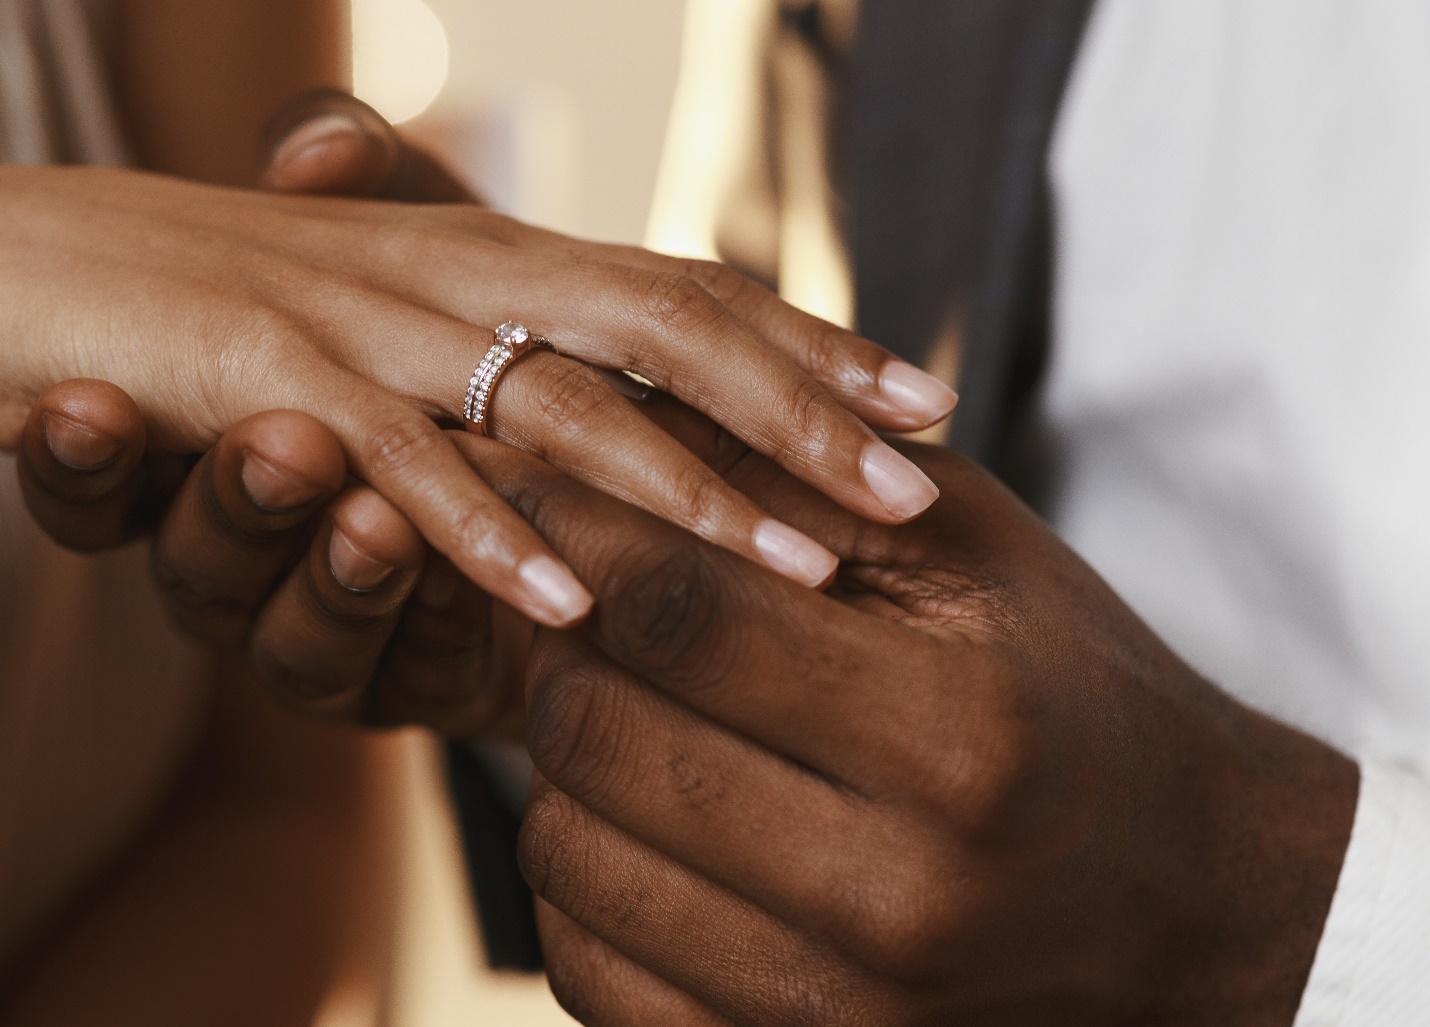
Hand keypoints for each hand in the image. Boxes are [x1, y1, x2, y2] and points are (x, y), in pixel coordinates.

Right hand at [0, 97, 953, 630]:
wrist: (65, 255)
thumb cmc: (260, 295)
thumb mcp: (425, 311)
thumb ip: (529, 338)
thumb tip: (641, 388)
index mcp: (508, 254)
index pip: (691, 296)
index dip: (815, 347)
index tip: (927, 406)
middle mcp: (464, 275)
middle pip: (668, 339)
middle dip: (800, 420)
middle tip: (915, 495)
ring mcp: (379, 330)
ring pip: (562, 410)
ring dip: (687, 495)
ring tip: (800, 570)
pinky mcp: (276, 391)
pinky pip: (403, 473)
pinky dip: (490, 537)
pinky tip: (573, 606)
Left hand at [457, 424, 1357, 1025]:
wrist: (1178, 894)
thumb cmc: (1070, 694)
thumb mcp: (980, 557)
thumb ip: (807, 486)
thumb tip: (613, 436)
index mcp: (958, 738)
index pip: (687, 615)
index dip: (584, 535)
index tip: (543, 489)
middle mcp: (896, 897)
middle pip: (601, 738)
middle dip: (567, 645)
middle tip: (592, 601)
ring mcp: (837, 1013)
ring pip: (570, 857)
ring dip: (565, 761)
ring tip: (632, 707)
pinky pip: (588, 972)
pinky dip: (584, 877)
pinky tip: (643, 817)